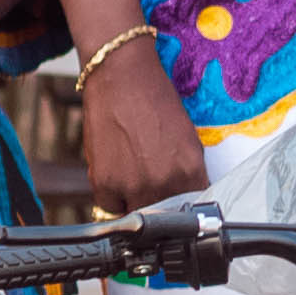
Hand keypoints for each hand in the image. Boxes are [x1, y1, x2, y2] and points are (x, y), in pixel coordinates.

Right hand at [78, 32, 208, 215]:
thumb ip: (186, 175)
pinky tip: (114, 174)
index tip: (176, 208)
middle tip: (149, 188)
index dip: (182, 211)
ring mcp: (133, 185)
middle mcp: (165, 182)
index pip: (191, 212)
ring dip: (133, 204)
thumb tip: (184, 201)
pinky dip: (112, 198)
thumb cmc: (154, 102)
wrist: (122, 76)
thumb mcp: (186, 141)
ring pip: (135, 216)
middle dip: (158, 208)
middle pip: (163, 218)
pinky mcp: (104, 182)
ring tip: (131, 176)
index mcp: (190, 172)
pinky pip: (110, 208)